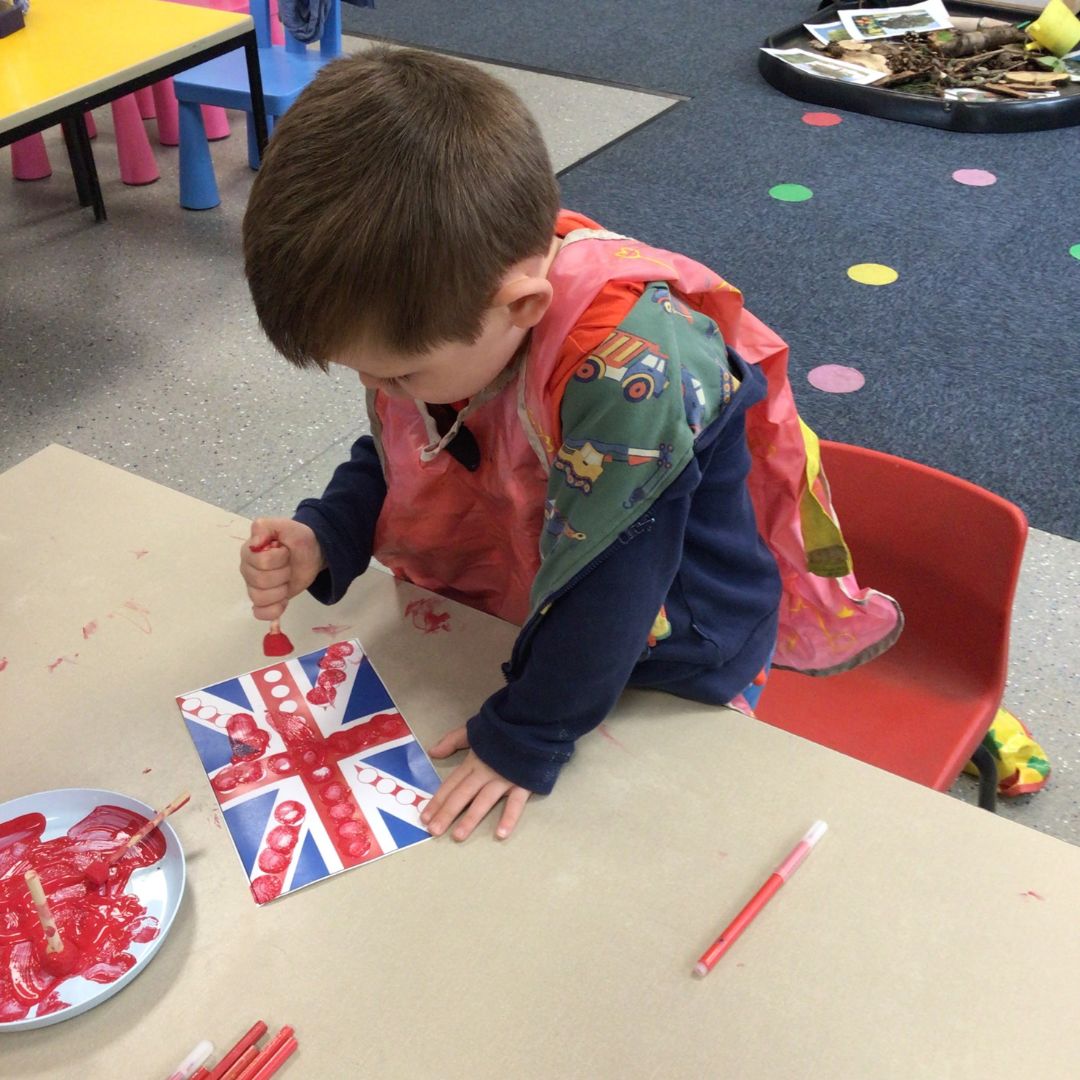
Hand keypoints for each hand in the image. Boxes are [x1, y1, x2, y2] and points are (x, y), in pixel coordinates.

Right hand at [239, 517, 324, 619]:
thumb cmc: (297, 539)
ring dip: (281, 591)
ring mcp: (253, 587)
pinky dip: (274, 610)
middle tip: (289, 566)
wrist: (311, 554)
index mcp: (250, 551)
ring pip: (260, 598)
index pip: (262, 562)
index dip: (280, 558)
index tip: (286, 551)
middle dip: (283, 574)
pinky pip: (260, 613)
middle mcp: (247, 570)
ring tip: (287, 580)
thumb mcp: (286, 526)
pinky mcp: (263, 602)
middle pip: (261, 581)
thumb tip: (254, 543)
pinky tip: (284, 600)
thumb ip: (266, 527)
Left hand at [422, 726, 530, 840]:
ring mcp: (503, 779)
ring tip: (458, 836)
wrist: (531, 723)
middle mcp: (485, 773)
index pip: (451, 784)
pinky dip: (509, 818)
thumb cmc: (503, 729)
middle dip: (447, 813)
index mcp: (473, 761)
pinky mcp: (522, 784)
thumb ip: (452, 740)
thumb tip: (432, 752)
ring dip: (470, 819)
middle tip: (433, 831)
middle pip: (462, 795)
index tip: (424, 817)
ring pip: (483, 801)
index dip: (437, 801)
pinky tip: (500, 834)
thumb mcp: (473, 730)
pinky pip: (515, 804)